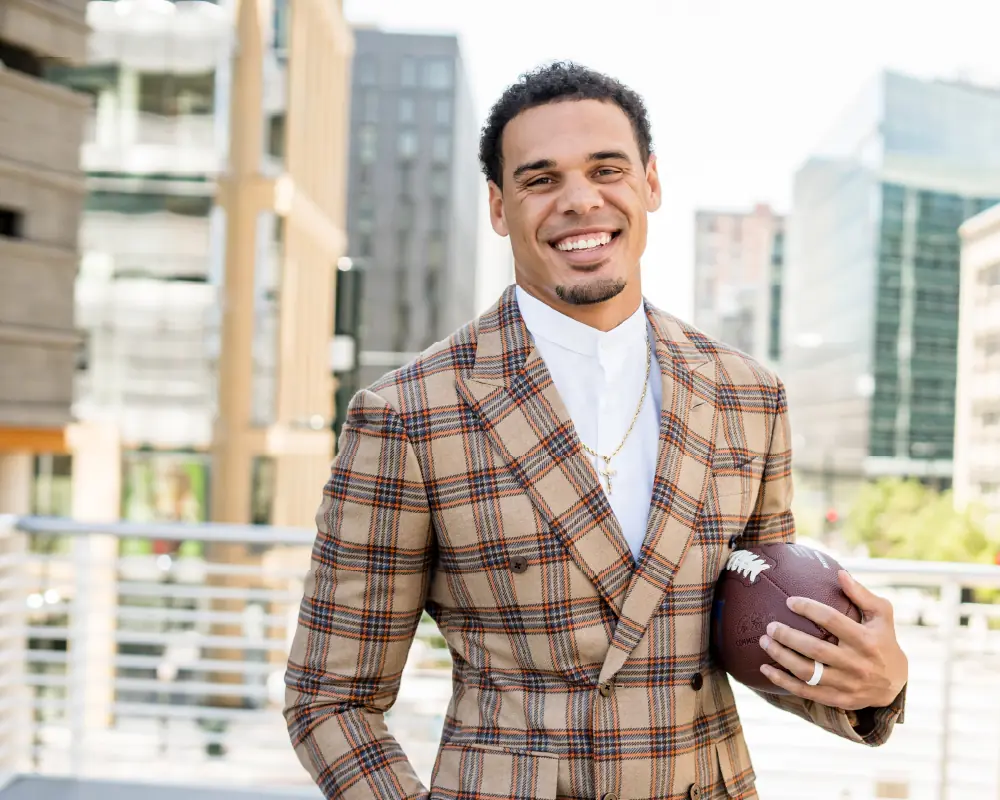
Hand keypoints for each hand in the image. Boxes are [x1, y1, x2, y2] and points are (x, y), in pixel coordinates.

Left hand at [758, 569, 907, 710]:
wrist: (896, 683)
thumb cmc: (883, 640)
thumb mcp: (882, 615)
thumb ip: (861, 594)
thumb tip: (840, 573)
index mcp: (866, 640)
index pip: (832, 621)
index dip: (809, 609)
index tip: (789, 601)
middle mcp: (856, 664)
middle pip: (816, 649)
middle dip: (789, 636)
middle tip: (770, 626)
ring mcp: (847, 684)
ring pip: (808, 672)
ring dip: (782, 657)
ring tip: (765, 642)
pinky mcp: (838, 699)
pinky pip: (806, 692)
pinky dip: (784, 681)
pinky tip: (766, 669)